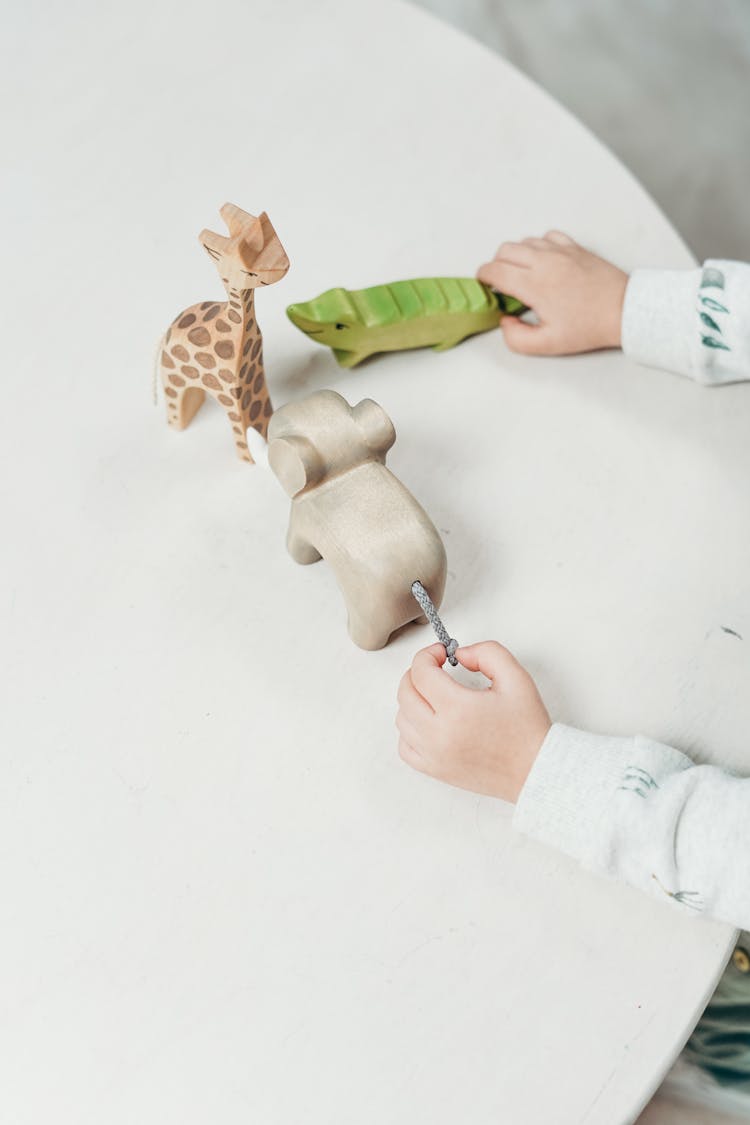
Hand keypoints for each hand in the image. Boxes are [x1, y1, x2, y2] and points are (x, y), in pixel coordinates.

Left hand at [395, 642, 550, 801]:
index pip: (421, 672)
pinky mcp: (435, 770)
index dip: (428, 654)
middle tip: (435, 669)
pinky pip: (404, 746)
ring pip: (401, 718)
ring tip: (434, 694)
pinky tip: (428, 721)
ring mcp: (434, 755)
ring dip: (413, 699)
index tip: (441, 653)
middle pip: (405, 692)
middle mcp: (439, 733)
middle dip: (417, 673)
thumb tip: (460, 655)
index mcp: (458, 709)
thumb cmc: (527, 728)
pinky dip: (410, 730)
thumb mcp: (515, 677)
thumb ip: (487, 653)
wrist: (535, 769)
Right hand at [477, 230, 627, 355]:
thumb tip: (505, 322)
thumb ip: (516, 338)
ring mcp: (560, 251)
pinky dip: (539, 246)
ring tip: (523, 274)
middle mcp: (544, 261)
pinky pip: (547, 237)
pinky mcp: (575, 247)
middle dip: (497, 265)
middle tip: (502, 283)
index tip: (485, 286)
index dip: (483, 278)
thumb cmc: (589, 327)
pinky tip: (544, 262)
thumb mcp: (547, 345)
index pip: (494, 270)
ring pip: (524, 241)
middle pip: (504, 250)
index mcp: (534, 284)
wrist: (623, 311)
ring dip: (517, 256)